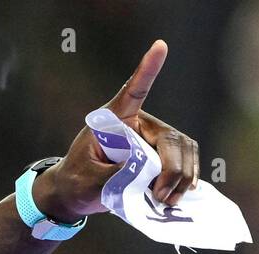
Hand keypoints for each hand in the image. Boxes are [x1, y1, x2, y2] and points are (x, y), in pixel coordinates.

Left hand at [32, 39, 199, 222]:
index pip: (132, 92)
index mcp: (113, 120)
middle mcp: (137, 124)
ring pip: (184, 151)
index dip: (146, 70)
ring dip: (182, 177)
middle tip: (162, 196)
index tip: (159, 46)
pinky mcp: (160, 157)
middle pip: (170, 138)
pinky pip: (186, 163)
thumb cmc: (75, 182)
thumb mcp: (88, 180)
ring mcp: (152, 140)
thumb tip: (147, 174)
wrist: (72, 195)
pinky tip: (179, 196)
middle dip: (172, 169)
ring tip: (167, 202)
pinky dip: (185, 180)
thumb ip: (115, 175)